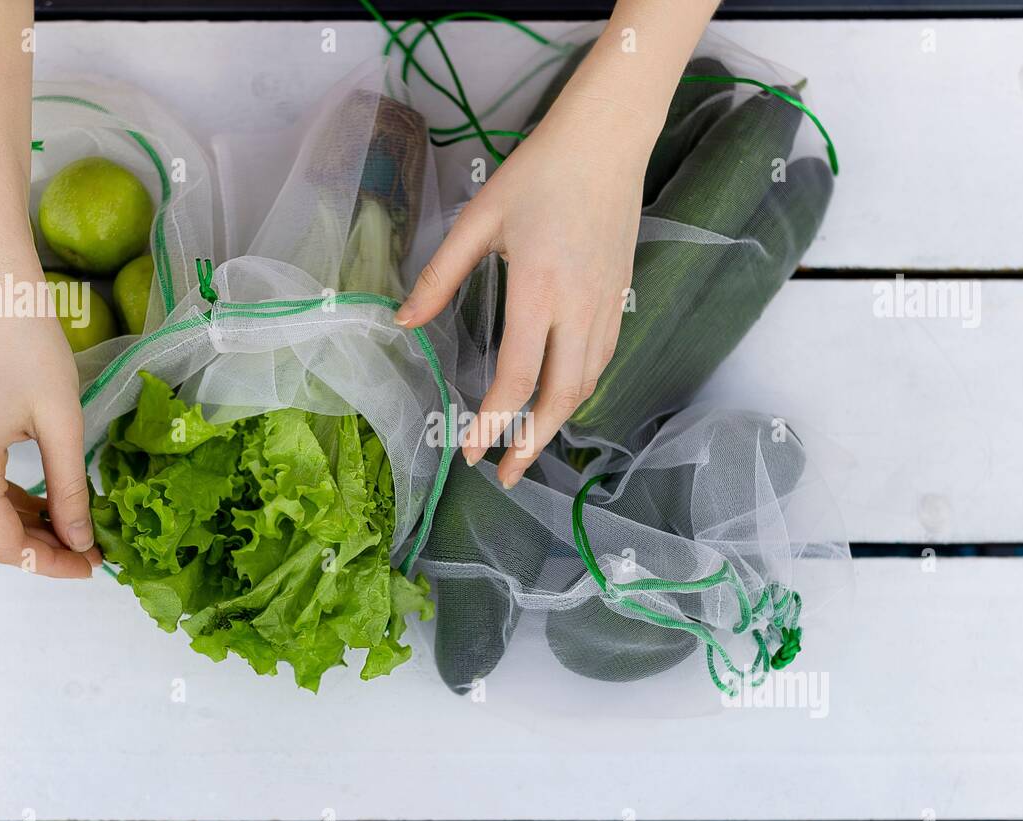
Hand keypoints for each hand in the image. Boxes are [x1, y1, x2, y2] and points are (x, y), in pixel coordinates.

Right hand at [0, 254, 100, 577]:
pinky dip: (23, 504)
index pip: (9, 544)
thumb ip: (69, 488)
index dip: (53, 563)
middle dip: (49, 549)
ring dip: (38, 528)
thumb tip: (81, 540)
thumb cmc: (31, 349)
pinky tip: (60, 505)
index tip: (96, 565)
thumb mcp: (62, 423)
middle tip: (99, 551)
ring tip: (87, 531)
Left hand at [396, 95, 649, 487]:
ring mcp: (606, 306)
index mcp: (537, 290)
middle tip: (506, 475)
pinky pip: (602, 362)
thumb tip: (402, 322)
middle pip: (560, 398)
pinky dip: (579, 392)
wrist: (606, 143)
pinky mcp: (620, 299)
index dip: (492, 422)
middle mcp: (578, 308)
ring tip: (528, 447)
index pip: (516, 378)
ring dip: (557, 425)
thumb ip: (438, 278)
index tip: (470, 450)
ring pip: (586, 386)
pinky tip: (559, 401)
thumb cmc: (537, 174)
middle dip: (531, 445)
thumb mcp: (477, 222)